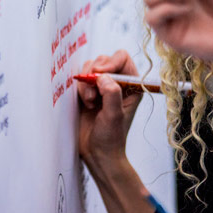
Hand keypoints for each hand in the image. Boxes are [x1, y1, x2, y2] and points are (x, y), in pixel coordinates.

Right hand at [77, 50, 155, 212]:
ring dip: (86, 84)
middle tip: (94, 96)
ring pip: (90, 68)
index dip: (111, 62)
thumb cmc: (111, 138)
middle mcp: (118, 83)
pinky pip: (81, 78)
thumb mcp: (114, 116)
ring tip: (90, 102)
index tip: (100, 74)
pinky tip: (85, 103)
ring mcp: (102, 87)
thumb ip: (111, 93)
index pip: (122, 58)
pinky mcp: (88, 91)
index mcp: (132, 85)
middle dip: (95, 75)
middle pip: (104, 60)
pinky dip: (80, 87)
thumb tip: (102, 76)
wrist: (97, 153)